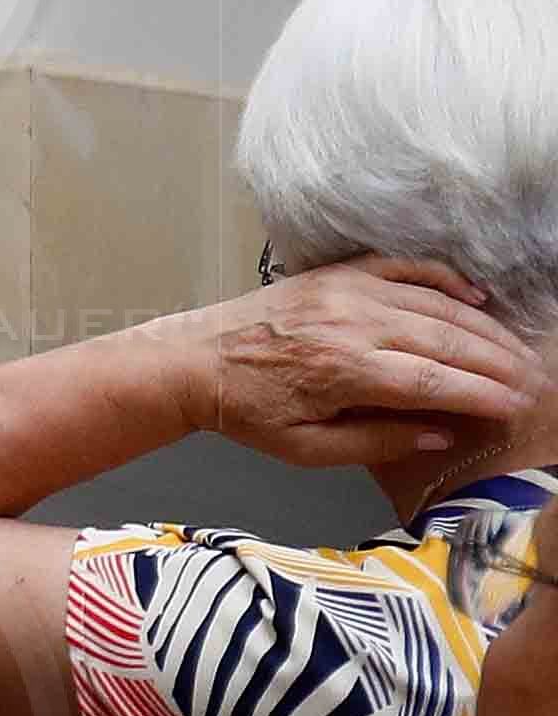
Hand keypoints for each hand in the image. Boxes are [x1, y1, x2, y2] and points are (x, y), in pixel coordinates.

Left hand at [175, 258, 535, 473]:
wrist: (192, 360)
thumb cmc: (249, 412)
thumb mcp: (307, 448)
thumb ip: (378, 441)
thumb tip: (441, 431)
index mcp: (342, 370)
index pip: (433, 381)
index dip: (482, 393)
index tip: (517, 406)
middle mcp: (350, 323)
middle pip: (444, 339)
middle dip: (497, 362)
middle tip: (534, 381)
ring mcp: (344, 291)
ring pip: (433, 304)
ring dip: (482, 326)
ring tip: (517, 350)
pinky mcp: (336, 274)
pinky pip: (402, 267)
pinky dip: (443, 278)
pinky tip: (477, 294)